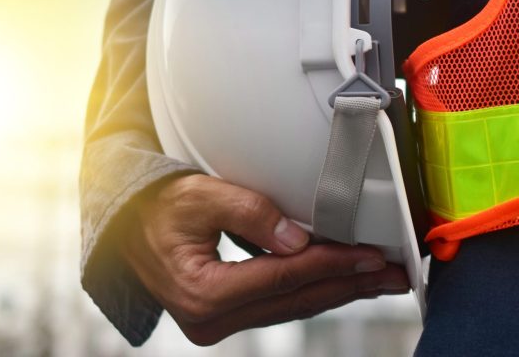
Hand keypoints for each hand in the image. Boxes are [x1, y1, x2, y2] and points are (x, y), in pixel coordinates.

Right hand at [120, 173, 408, 345]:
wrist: (125, 225)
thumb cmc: (157, 206)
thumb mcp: (199, 195)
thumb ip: (249, 212)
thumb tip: (300, 239)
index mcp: (201, 292)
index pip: (282, 277)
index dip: (330, 264)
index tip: (369, 255)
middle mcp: (209, 318)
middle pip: (295, 301)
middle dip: (348, 285)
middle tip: (393, 274)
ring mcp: (216, 323)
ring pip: (292, 307)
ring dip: (338, 290)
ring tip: (379, 279)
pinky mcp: (223, 317)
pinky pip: (279, 305)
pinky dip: (312, 290)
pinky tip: (340, 281)